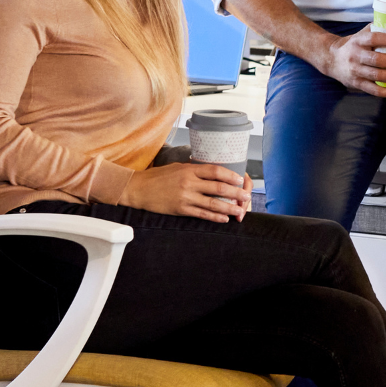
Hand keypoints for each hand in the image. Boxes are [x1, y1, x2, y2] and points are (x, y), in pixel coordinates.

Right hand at [118, 162, 251, 221]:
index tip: (240, 179)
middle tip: (246, 196)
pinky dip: (215, 217)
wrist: (138, 189)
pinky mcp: (181, 209)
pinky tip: (224, 219)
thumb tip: (211, 172)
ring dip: (229, 207)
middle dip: (235, 192)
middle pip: (218, 187)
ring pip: (213, 203)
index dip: (230, 175)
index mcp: (189, 170)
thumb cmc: (157, 177)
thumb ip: (193, 170)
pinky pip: (202, 214)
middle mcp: (189, 183)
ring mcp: (185, 197)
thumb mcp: (177, 167)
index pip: (215, 171)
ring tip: (240, 210)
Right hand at [317, 29, 385, 96]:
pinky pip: (374, 90)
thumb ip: (375, 30)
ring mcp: (355, 71)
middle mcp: (355, 56)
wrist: (331, 59)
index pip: (374, 38)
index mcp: (358, 41)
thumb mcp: (360, 35)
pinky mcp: (357, 83)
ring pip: (377, 76)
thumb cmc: (353, 45)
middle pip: (377, 60)